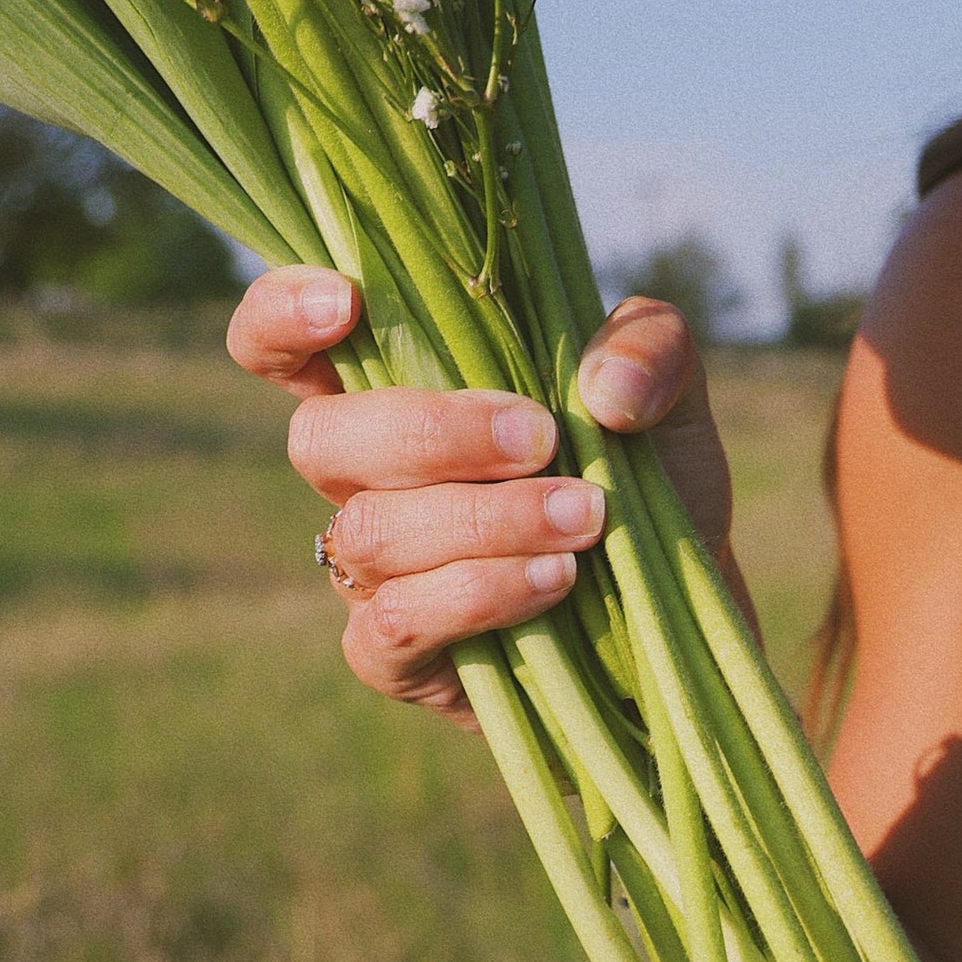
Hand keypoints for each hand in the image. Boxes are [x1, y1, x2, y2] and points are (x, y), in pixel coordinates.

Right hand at [227, 267, 735, 728]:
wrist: (683, 614)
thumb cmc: (646, 488)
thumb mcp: (670, 397)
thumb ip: (649, 346)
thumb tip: (603, 389)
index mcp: (394, 395)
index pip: (283, 349)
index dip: (279, 318)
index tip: (344, 304)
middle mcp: (364, 482)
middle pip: (318, 439)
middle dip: (432, 433)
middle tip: (543, 439)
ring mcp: (372, 575)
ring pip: (370, 533)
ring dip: (483, 520)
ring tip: (584, 518)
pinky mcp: (398, 657)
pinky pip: (398, 621)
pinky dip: (479, 594)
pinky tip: (555, 581)